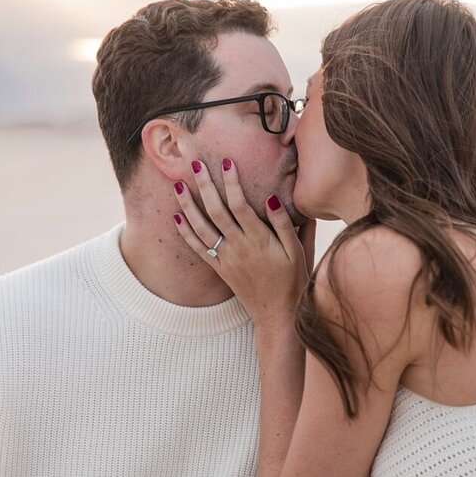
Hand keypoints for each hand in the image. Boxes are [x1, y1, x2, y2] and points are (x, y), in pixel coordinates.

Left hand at [173, 159, 308, 322]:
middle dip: (205, 186)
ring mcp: (226, 259)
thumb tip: (273, 198)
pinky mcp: (220, 269)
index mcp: (259, 240)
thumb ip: (286, 224)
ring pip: (202, 228)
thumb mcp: (298, 252)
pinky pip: (199, 249)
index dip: (232, 182)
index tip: (226, 162)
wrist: (277, 314)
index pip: (240, 205)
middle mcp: (239, 247)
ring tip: (179, 185)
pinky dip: (186, 233)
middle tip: (195, 164)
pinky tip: (177, 217)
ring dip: (189, 206)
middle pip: (217, 211)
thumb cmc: (293, 281)